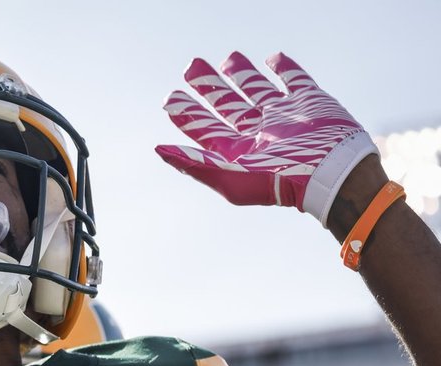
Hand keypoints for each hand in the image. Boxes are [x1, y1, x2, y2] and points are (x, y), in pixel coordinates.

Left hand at [155, 52, 376, 225]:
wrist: (331, 171)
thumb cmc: (278, 181)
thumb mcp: (228, 176)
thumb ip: (194, 163)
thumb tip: (158, 150)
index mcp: (237, 150)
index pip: (205, 128)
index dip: (187, 113)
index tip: (170, 97)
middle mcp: (258, 132)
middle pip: (227, 105)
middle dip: (209, 87)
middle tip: (192, 67)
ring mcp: (283, 115)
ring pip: (256, 90)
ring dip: (241, 74)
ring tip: (227, 59)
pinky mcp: (309, 101)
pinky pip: (294, 80)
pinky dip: (283, 68)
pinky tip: (272, 59)